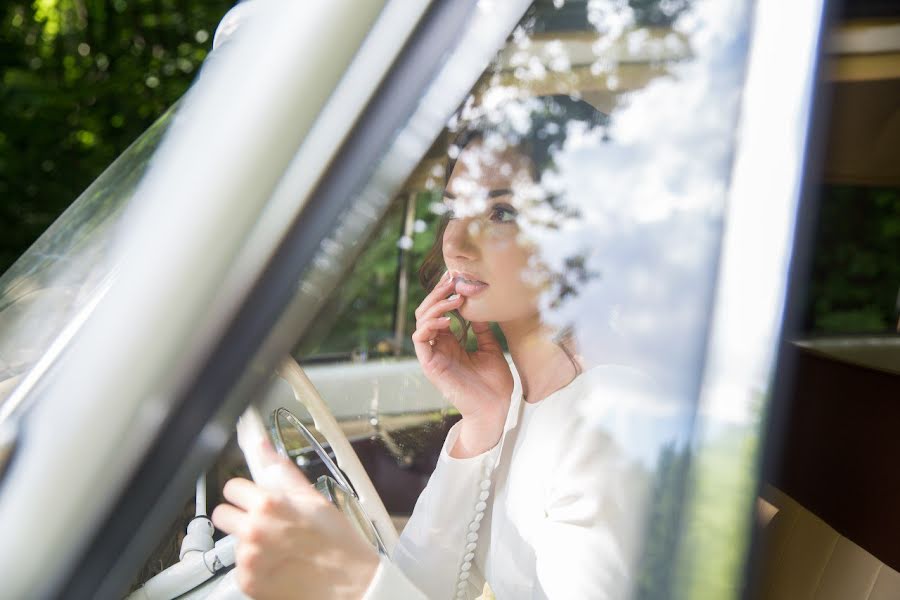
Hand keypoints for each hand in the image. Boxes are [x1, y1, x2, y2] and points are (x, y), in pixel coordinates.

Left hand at [211, 447, 378, 599]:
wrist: (349, 584)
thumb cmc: (337, 542)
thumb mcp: (313, 499)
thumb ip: (281, 471)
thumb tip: (262, 446)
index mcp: (268, 505)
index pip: (232, 488)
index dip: (247, 492)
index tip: (257, 499)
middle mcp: (253, 531)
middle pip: (223, 514)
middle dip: (240, 516)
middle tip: (265, 523)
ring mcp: (248, 559)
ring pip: (234, 541)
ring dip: (250, 542)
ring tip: (279, 547)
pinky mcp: (248, 582)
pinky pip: (240, 567)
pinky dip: (255, 566)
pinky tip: (278, 564)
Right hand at [412, 271, 512, 455]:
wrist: (495, 408)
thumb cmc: (495, 384)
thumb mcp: (491, 348)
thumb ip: (481, 329)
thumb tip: (478, 307)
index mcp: (451, 341)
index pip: (440, 310)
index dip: (445, 292)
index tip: (457, 276)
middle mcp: (439, 346)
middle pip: (428, 311)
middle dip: (439, 293)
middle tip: (453, 280)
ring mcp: (433, 355)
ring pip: (421, 321)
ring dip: (436, 306)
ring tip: (455, 299)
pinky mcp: (430, 365)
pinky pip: (420, 340)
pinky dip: (429, 325)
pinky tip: (446, 319)